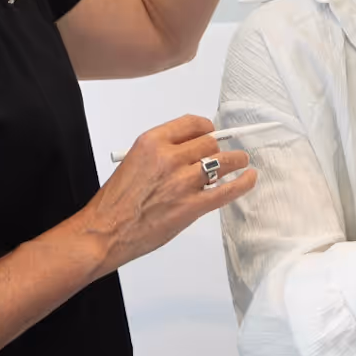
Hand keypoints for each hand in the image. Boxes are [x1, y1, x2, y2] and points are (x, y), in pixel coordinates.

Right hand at [65, 115, 255, 276]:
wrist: (106, 231)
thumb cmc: (114, 203)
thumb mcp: (132, 163)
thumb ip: (160, 155)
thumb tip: (186, 154)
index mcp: (151, 143)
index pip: (191, 124)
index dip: (206, 128)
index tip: (210, 132)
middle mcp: (169, 158)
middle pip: (209, 143)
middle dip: (218, 147)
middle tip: (222, 154)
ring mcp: (183, 182)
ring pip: (223, 161)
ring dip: (236, 160)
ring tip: (242, 161)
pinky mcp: (192, 206)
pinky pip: (227, 190)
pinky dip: (243, 183)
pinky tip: (249, 177)